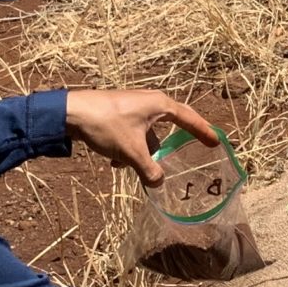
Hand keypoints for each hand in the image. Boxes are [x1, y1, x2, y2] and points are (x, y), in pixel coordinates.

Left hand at [65, 89, 218, 186]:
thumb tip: (159, 184)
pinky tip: (116, 163)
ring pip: (148, 132)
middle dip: (176, 141)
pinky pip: (134, 132)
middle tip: (195, 148)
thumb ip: (149, 170)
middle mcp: (150, 102)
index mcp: (160, 105)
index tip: (216, 141)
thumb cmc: (106, 126)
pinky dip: (130, 147)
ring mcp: (134, 106)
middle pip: (172, 123)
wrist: (71, 113)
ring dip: (144, 150)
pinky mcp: (120, 112)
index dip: (203, 131)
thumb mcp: (131, 152)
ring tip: (134, 168)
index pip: (189, 118)